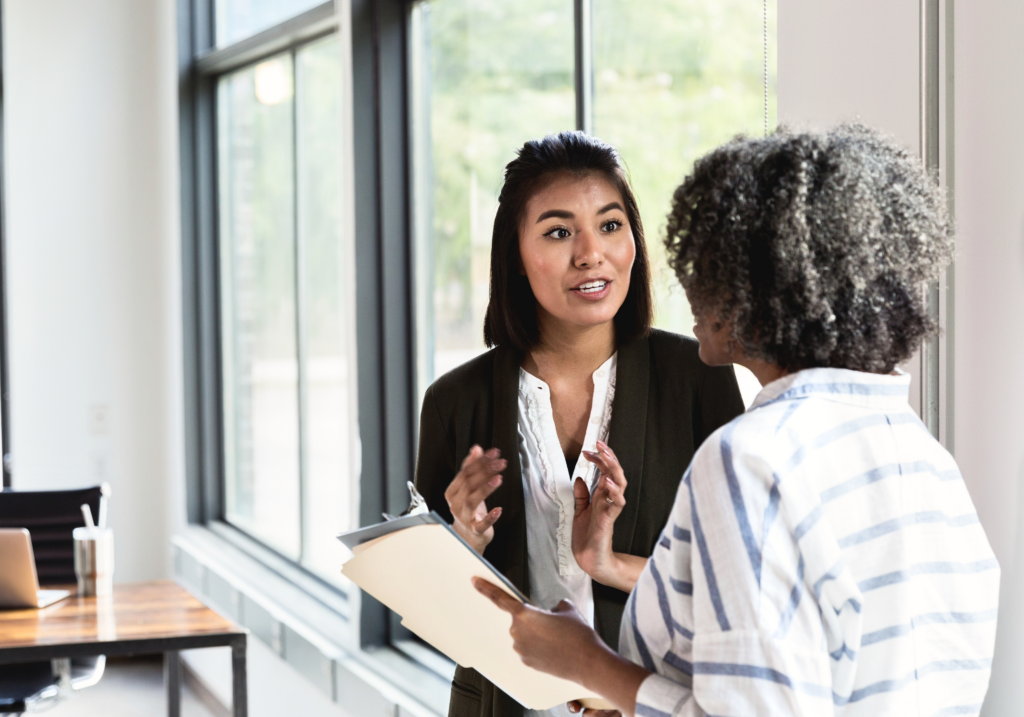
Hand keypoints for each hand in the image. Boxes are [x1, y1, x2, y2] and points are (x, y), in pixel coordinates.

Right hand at [445, 446, 505, 553]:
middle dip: (485, 471)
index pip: (464, 473)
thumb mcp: (468, 487)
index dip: (479, 461)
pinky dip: (490, 518)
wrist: (467, 537)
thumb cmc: (468, 508)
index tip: (494, 453)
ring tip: (498, 478)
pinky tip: (498, 510)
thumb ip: (471, 467)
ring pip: (471, 501)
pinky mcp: (475, 530)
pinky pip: (480, 525)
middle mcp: (456, 504)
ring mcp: (464, 518)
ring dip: (485, 489)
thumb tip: (476, 448)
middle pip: (468, 485)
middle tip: (500, 463)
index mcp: (453, 492)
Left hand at [474, 577, 650, 715]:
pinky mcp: (526, 662)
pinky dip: (538, 648)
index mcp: (525, 615)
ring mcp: (520, 649)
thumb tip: (554, 610)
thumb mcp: (568, 609)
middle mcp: (518, 632)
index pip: (500, 598)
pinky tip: (554, 650)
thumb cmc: (578, 635)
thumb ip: (556, 605)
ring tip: (557, 640)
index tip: (474, 581)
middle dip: (533, 620)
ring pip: (524, 636)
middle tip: (553, 626)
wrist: (587, 662)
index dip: (485, 588)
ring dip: (536, 635)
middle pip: (519, 620)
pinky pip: (528, 649)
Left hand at [573, 441, 643, 591]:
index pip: (604, 471)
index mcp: (601, 496)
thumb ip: (581, 495)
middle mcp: (608, 499)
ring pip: (620, 484)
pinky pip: (617, 504)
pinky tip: (609, 483)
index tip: (587, 449)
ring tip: (607, 456)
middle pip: (614, 473)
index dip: (598, 459)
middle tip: (600, 443)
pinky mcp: (610, 520)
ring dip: (614, 470)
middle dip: (608, 457)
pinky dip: (614, 492)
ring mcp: (610, 509)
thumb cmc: (587, 536)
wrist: (590, 559)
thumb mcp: (579, 511)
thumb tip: (579, 478)